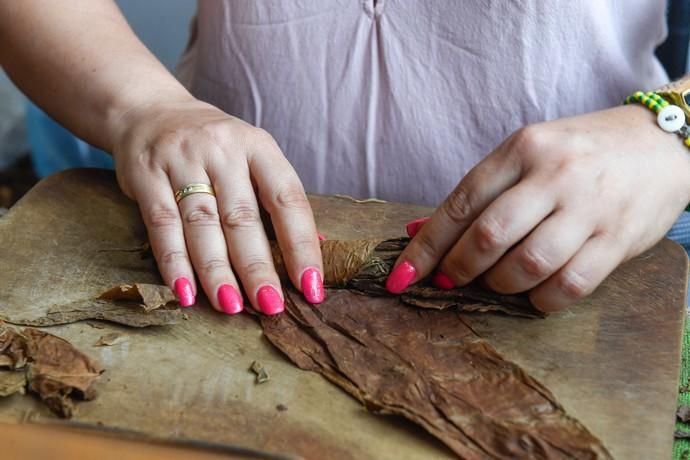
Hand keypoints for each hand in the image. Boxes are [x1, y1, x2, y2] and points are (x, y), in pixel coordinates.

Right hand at [110, 97, 323, 314]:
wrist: (150, 111)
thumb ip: (277, 199)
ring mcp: (181, 160)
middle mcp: (222, 149)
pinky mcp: (145, 175)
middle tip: (270, 305)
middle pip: (242, 217)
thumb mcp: (252, 156)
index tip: (311, 285)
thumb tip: (317, 246)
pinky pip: (162, 225)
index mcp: (258, 146)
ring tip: (231, 306)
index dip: (301, 245)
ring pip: (202, 224)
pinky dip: (174, 263)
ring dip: (217, 271)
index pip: (287, 199)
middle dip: (258, 266)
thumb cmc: (214, 147)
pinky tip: (186, 293)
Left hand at [389, 105, 689, 311]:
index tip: (400, 278)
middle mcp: (555, 175)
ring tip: (497, 281)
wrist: (662, 143)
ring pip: (527, 265)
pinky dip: (540, 300)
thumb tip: (419, 232)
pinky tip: (534, 293)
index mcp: (522, 148)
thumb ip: (477, 194)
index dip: (425, 248)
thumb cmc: (579, 152)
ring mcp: (590, 207)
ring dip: (500, 285)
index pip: (460, 204)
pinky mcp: (619, 239)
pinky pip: (569, 286)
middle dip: (458, 269)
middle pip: (489, 236)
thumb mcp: (526, 155)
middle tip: (451, 280)